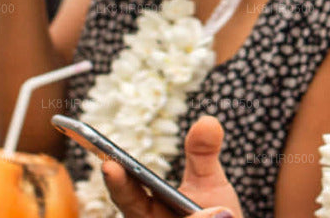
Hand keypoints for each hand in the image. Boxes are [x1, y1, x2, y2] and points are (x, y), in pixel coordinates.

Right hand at [103, 116, 243, 217]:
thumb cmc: (214, 212)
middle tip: (118, 173)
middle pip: (134, 213)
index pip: (128, 197)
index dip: (118, 182)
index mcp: (148, 209)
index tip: (109, 163)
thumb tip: (207, 121)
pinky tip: (220, 216)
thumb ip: (204, 154)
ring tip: (218, 212)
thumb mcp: (209, 183)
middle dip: (127, 196)